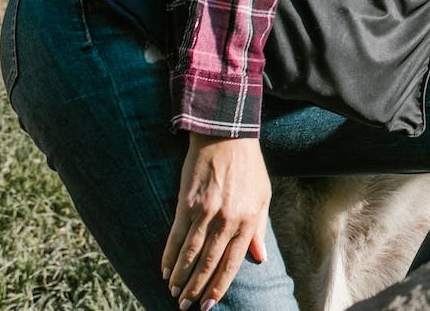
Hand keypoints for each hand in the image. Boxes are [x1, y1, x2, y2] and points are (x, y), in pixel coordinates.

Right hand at [162, 133, 269, 309]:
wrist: (227, 136)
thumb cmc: (249, 167)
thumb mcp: (263, 196)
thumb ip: (260, 229)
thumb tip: (260, 257)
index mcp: (249, 220)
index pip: (232, 263)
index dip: (219, 286)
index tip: (209, 304)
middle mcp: (228, 220)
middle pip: (209, 263)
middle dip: (196, 289)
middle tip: (186, 306)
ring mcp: (207, 213)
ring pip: (190, 254)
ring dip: (181, 277)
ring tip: (174, 293)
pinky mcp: (187, 204)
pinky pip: (176, 236)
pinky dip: (170, 256)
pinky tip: (165, 270)